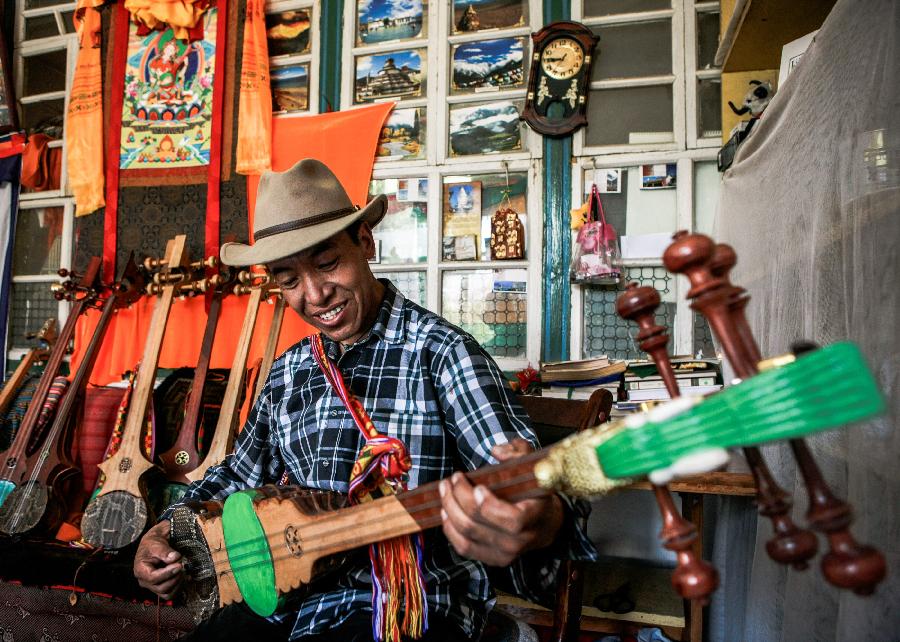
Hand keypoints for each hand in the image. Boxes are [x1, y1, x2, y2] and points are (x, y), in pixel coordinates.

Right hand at [134, 520, 182, 599]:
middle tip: (182, 566)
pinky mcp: (161, 586)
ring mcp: (153, 586)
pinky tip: (186, 577)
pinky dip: (180, 587)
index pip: (153, 578)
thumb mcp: (157, 544)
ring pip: (167, 594)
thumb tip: (175, 557)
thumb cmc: (152, 545)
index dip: (168, 573)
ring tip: (184, 571)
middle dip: (174, 578)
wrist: (154, 546)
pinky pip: (171, 593)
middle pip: (161, 588)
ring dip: (178, 584)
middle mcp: (145, 581)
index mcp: (141, 570)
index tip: (179, 565)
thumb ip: (165, 551)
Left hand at [439, 439, 563, 565]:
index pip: (510, 520)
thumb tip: (497, 451)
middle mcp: (518, 541)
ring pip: (465, 535)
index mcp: (533, 517)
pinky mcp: (492, 559)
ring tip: (445, 490)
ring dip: (449, 510)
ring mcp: (504, 554)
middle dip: (458, 498)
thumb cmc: (536, 493)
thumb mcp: (534, 467)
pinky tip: (446, 510)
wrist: (545, 524)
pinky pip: (463, 547)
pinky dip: (449, 528)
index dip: (487, 504)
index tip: (477, 485)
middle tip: (453, 479)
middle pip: (476, 524)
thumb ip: (518, 453)